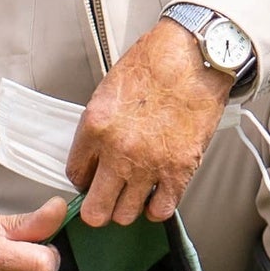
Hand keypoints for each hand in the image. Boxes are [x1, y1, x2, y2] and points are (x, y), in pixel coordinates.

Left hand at [63, 18, 231, 227]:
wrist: (195, 55)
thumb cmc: (155, 65)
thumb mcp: (109, 92)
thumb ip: (98, 129)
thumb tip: (94, 156)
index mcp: (96, 127)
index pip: (75, 175)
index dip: (84, 180)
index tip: (92, 179)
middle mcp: (119, 151)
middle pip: (95, 210)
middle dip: (98, 208)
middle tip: (106, 198)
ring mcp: (150, 163)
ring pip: (126, 215)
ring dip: (128, 207)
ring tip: (134, 193)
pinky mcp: (180, 168)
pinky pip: (161, 208)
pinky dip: (156, 207)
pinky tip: (156, 194)